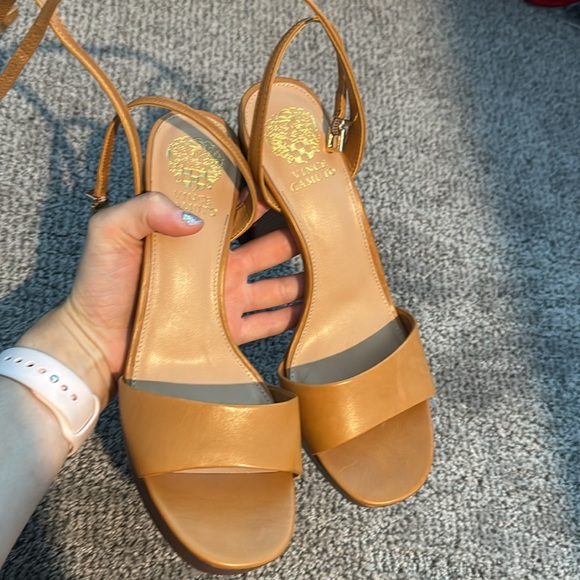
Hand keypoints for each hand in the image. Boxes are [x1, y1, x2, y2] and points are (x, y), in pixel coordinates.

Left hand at [18, 192, 302, 405]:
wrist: (95, 343)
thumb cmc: (101, 285)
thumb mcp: (111, 232)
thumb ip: (147, 208)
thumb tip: (198, 218)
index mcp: (197, 241)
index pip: (239, 215)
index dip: (265, 203)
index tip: (293, 192)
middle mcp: (218, 268)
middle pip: (268, 251)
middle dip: (297, 240)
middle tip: (328, 233)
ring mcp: (226, 302)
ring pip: (276, 287)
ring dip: (302, 280)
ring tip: (335, 273)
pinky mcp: (228, 333)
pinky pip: (267, 324)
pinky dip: (290, 319)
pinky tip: (313, 313)